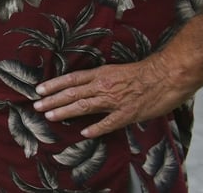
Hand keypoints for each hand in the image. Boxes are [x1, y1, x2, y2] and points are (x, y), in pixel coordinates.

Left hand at [33, 54, 190, 137]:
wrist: (166, 75)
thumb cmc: (144, 71)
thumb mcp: (116, 70)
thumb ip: (101, 78)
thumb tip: (85, 85)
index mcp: (101, 73)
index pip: (71, 79)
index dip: (54, 84)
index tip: (39, 89)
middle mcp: (103, 86)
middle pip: (72, 93)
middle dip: (53, 100)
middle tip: (37, 106)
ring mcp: (114, 100)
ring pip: (84, 106)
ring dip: (65, 112)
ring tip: (49, 116)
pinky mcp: (127, 114)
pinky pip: (108, 123)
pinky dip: (95, 128)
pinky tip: (84, 133)